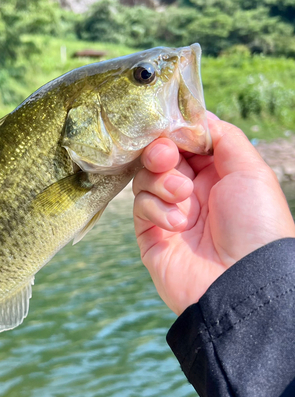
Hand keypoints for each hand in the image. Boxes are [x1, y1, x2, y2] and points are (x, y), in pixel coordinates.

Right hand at [132, 114, 294, 314]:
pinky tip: (177, 225)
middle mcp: (191, 192)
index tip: (171, 129)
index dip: (175, 133)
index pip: (184, 143)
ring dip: (161, 183)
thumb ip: (223, 136)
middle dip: (160, 153)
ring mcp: (169, 213)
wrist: (242, 280)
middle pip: (160, 158)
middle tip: (165, 157)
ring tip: (182, 197)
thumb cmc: (256, 225)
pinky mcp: (151, 235)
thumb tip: (196, 115)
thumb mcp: (250, 170)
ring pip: (145, 180)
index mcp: (216, 175)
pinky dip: (156, 210)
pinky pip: (141, 208)